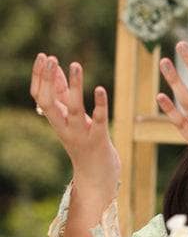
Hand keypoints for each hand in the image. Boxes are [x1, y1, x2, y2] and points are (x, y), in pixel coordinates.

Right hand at [30, 53, 119, 200]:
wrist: (96, 180)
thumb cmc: (85, 145)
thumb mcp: (71, 119)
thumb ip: (64, 96)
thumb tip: (57, 70)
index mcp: (56, 122)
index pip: (40, 97)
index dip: (39, 77)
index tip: (43, 56)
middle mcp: (65, 128)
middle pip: (48, 103)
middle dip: (48, 80)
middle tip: (51, 58)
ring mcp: (81, 135)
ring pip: (74, 109)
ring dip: (75, 86)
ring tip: (75, 64)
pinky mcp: (100, 140)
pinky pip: (99, 121)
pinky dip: (100, 105)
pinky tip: (100, 89)